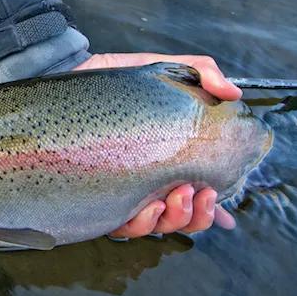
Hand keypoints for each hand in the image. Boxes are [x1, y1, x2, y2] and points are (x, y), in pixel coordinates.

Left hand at [74, 52, 240, 238]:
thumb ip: (198, 72)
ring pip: (157, 226)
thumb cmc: (106, 80)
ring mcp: (119, 191)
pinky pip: (123, 226)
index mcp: (161, 161)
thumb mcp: (154, 69)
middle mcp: (142, 181)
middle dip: (198, 214)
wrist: (62, 78)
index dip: (213, 211)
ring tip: (178, 195)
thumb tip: (234, 92)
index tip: (224, 208)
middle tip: (199, 191)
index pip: (194, 195)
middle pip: (181, 219)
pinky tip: (148, 206)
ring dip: (176, 218)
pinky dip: (142, 223)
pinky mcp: (93, 196)